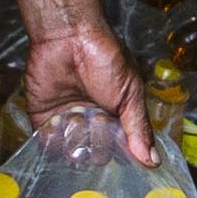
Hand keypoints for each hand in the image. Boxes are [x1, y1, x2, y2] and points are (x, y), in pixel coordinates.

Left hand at [25, 17, 150, 164]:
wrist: (68, 37)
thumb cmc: (105, 58)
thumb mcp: (130, 93)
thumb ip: (139, 128)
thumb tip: (153, 161)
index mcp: (115, 119)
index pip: (120, 151)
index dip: (121, 154)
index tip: (122, 151)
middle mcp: (91, 124)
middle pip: (95, 156)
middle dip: (97, 143)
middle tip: (98, 120)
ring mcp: (67, 123)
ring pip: (71, 152)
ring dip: (75, 137)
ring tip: (77, 113)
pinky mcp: (43, 119)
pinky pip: (46, 144)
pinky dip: (53, 139)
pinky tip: (60, 120)